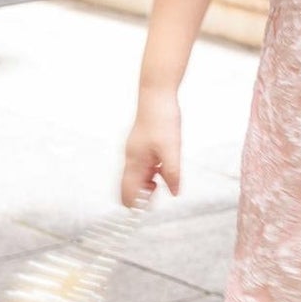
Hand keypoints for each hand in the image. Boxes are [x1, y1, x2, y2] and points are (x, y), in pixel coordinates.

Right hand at [122, 87, 181, 205]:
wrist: (157, 95)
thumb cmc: (162, 120)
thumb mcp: (172, 150)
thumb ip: (172, 173)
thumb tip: (174, 193)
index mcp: (134, 162)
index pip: (126, 194)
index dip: (136, 205)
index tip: (151, 206)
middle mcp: (131, 158)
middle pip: (129, 187)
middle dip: (142, 195)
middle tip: (159, 191)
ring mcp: (135, 151)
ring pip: (137, 176)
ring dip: (148, 183)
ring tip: (164, 179)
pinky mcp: (141, 144)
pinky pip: (143, 165)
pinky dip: (151, 171)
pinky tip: (163, 167)